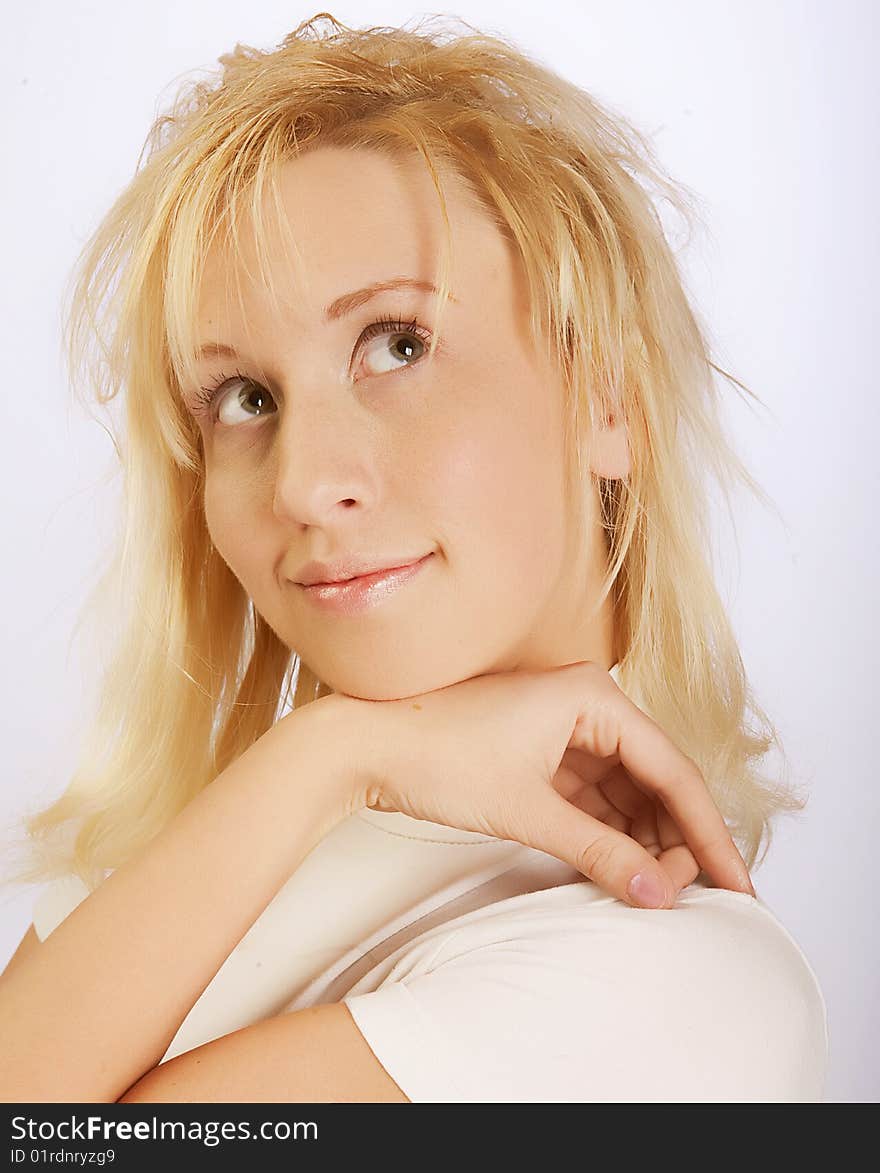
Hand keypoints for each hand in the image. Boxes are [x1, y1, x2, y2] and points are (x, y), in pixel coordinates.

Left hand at [320, 660, 754, 909]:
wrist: (361, 746)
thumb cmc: (437, 758)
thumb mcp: (527, 810)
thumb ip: (598, 852)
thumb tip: (659, 895)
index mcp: (593, 696)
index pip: (672, 769)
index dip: (708, 831)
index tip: (736, 882)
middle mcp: (586, 703)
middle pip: (655, 778)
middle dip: (677, 838)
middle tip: (698, 896)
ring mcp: (563, 728)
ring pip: (626, 790)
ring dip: (644, 838)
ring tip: (661, 890)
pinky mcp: (540, 752)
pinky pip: (593, 795)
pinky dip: (609, 832)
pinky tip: (623, 868)